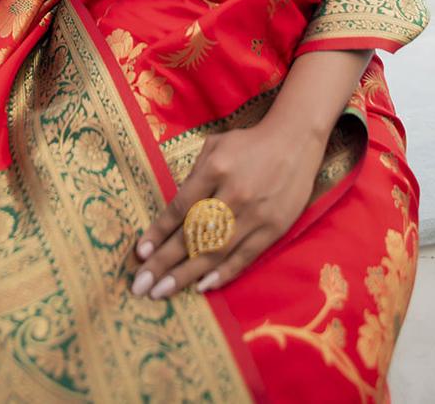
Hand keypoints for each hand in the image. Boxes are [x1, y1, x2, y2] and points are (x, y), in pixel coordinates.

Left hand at [131, 120, 324, 299]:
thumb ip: (195, 176)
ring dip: (187, 275)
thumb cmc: (248, 143)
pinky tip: (202, 287)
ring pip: (216, 252)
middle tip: (141, 285)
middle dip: (164, 263)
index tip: (140, 253)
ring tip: (162, 292)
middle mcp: (233, 194)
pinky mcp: (274, 229)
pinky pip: (244, 257)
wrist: (295, 141)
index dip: (158, 233)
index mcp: (215, 169)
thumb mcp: (215, 146)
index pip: (180, 207)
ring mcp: (255, 214)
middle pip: (194, 235)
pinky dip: (223, 274)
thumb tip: (176, 214)